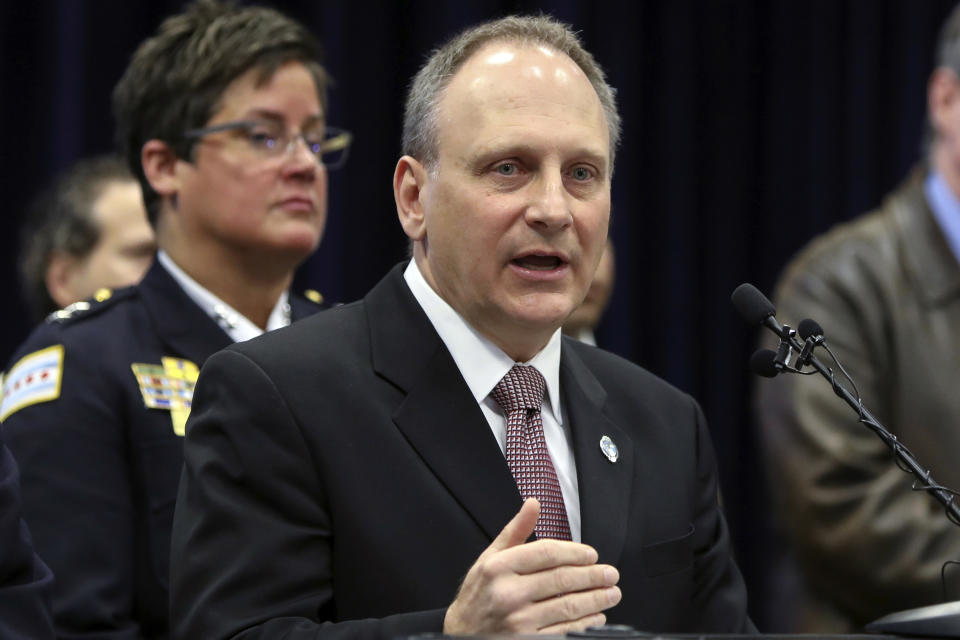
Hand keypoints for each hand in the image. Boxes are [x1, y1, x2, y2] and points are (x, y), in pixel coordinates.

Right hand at [443, 498, 620, 634]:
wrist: (461, 634)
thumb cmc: (478, 595)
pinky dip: (585, 623)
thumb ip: (515, 532)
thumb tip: (533, 504)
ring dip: (595, 599)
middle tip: (611, 573)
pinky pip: (565, 630)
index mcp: (499, 567)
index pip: (546, 553)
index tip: (591, 554)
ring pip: (567, 606)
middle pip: (561, 579)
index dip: (574, 552)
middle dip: (592, 576)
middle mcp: (508, 593)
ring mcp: (518, 621)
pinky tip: (596, 616)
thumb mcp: (489, 559)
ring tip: (611, 593)